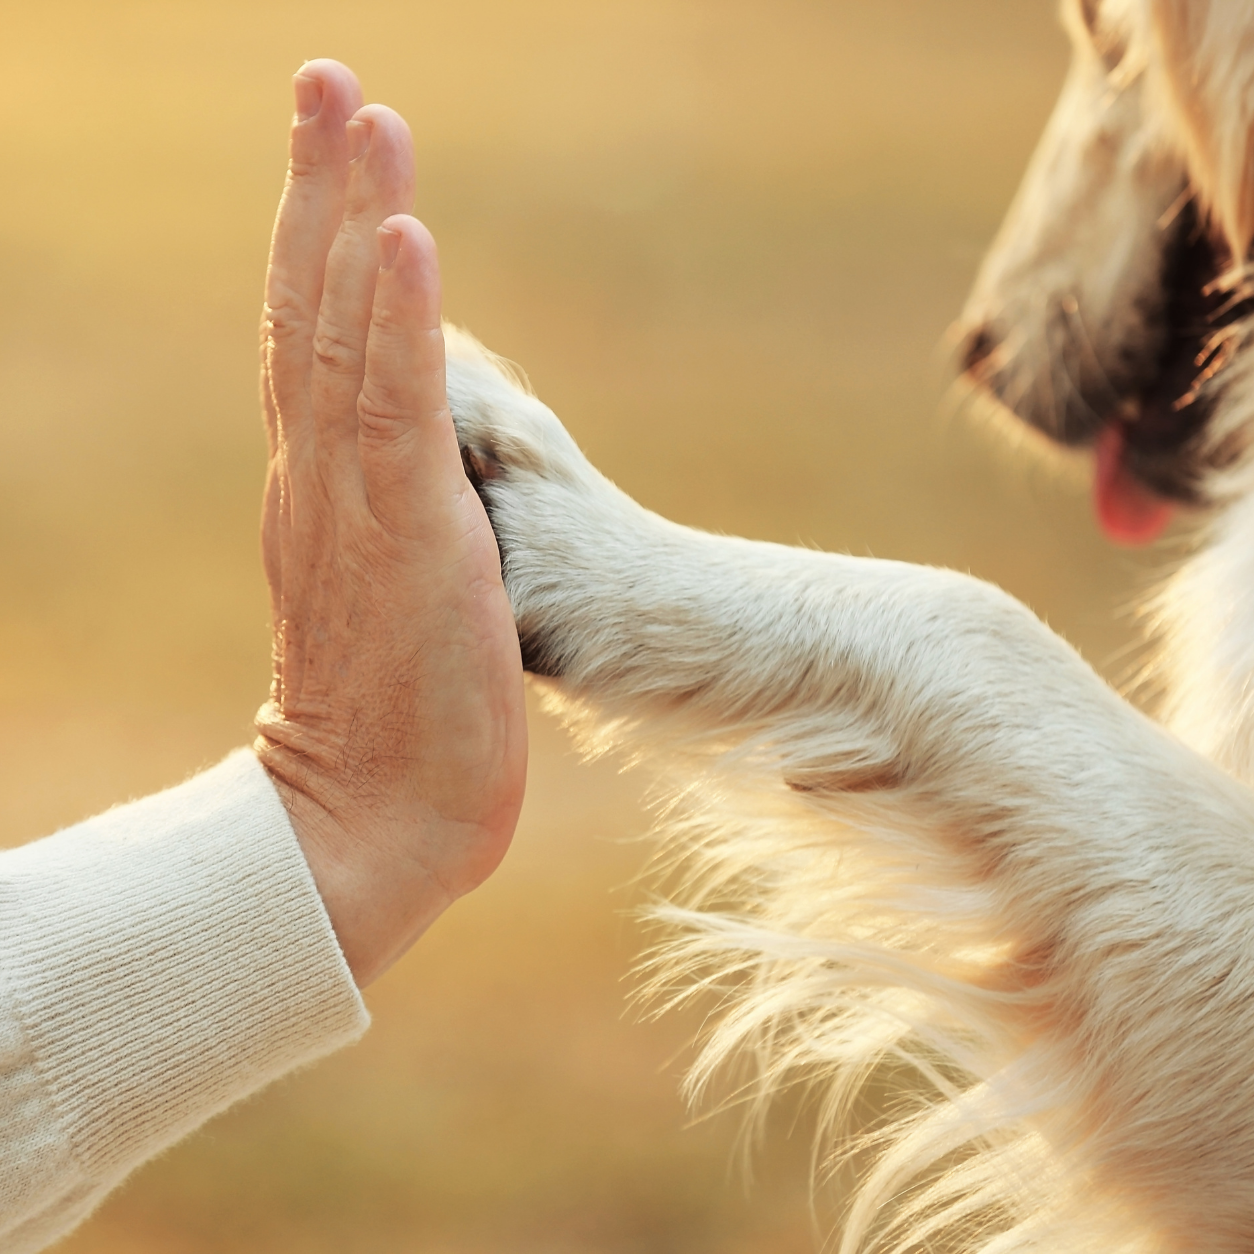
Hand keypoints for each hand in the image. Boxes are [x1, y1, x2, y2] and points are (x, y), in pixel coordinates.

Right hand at [253, 60, 526, 987]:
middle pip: (315, 313)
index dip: (321, 242)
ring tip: (361, 116)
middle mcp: (324, 483)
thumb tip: (422, 480)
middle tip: (327, 82)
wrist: (379, 819)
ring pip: (347, 342)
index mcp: (325, 492)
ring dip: (354, 223)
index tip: (332, 148)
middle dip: (321, 192)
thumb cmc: (399, 718)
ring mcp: (359, 507)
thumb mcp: (394, 595)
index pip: (314, 343)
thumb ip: (394, 524)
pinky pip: (397, 415)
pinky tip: (402, 240)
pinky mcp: (408, 542)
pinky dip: (397, 323)